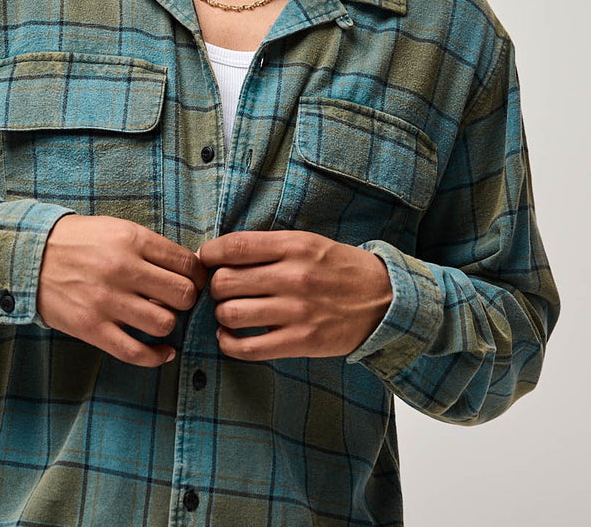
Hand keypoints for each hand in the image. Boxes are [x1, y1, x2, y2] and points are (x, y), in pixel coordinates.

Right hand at [37, 214, 207, 366]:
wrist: (31, 256)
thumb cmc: (82, 241)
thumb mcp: (119, 230)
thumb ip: (153, 248)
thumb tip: (191, 269)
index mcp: (132, 240)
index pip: (187, 263)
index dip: (199, 276)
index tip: (196, 282)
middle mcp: (122, 269)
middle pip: (182, 295)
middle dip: (188, 300)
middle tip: (179, 300)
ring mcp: (106, 301)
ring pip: (164, 324)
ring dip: (170, 324)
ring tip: (162, 318)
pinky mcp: (92, 328)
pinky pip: (135, 352)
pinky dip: (157, 357)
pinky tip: (164, 352)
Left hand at [197, 230, 392, 360]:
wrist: (386, 300)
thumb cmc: (340, 268)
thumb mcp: (308, 243)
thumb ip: (269, 247)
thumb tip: (221, 255)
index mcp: (295, 246)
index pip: (235, 246)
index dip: (209, 254)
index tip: (204, 260)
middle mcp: (294, 276)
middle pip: (226, 281)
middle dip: (214, 287)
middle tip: (221, 290)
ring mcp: (298, 311)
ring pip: (231, 314)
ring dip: (221, 315)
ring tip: (229, 313)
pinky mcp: (302, 341)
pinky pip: (249, 348)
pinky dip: (229, 344)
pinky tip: (230, 338)